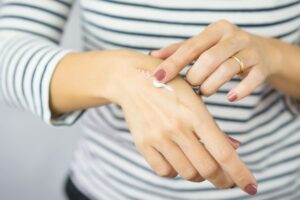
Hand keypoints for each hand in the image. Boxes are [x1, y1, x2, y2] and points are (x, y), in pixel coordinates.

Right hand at [107, 50, 256, 194]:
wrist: (132, 80)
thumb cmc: (169, 86)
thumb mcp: (195, 99)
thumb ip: (213, 126)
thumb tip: (234, 148)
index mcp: (195, 114)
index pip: (224, 153)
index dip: (240, 173)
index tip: (251, 187)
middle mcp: (177, 128)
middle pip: (207, 169)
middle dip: (222, 180)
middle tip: (226, 180)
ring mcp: (158, 137)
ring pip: (187, 173)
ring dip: (198, 175)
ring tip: (199, 166)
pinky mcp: (143, 144)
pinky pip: (164, 172)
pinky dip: (175, 172)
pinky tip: (178, 161)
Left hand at [151, 19, 281, 101]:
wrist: (262, 52)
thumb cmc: (222, 50)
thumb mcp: (203, 46)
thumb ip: (179, 50)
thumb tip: (153, 56)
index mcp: (216, 30)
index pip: (190, 47)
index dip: (173, 63)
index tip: (158, 78)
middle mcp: (233, 37)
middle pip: (209, 59)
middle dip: (195, 77)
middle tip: (191, 86)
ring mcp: (250, 50)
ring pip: (227, 69)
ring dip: (211, 86)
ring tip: (204, 92)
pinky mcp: (262, 66)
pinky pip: (251, 80)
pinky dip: (240, 91)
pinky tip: (230, 98)